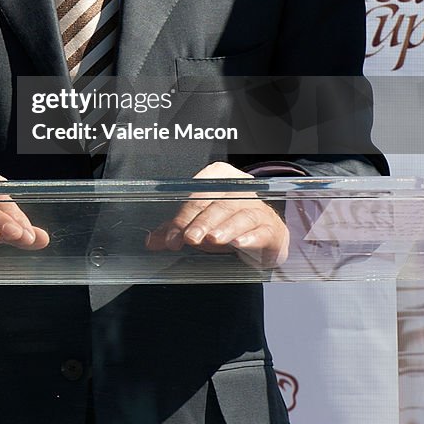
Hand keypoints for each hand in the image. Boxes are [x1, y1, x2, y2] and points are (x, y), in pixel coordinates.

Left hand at [145, 162, 288, 267]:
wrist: (264, 234)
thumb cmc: (227, 223)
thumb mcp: (200, 224)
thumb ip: (177, 230)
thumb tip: (151, 241)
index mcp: (218, 179)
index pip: (197, 195)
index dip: (183, 215)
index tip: (172, 237)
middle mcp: (239, 190)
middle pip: (218, 204)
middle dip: (201, 222)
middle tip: (189, 239)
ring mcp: (257, 208)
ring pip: (240, 215)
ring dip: (225, 228)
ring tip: (212, 239)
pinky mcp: (272, 228)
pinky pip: (262, 230)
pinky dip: (251, 237)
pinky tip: (239, 244)